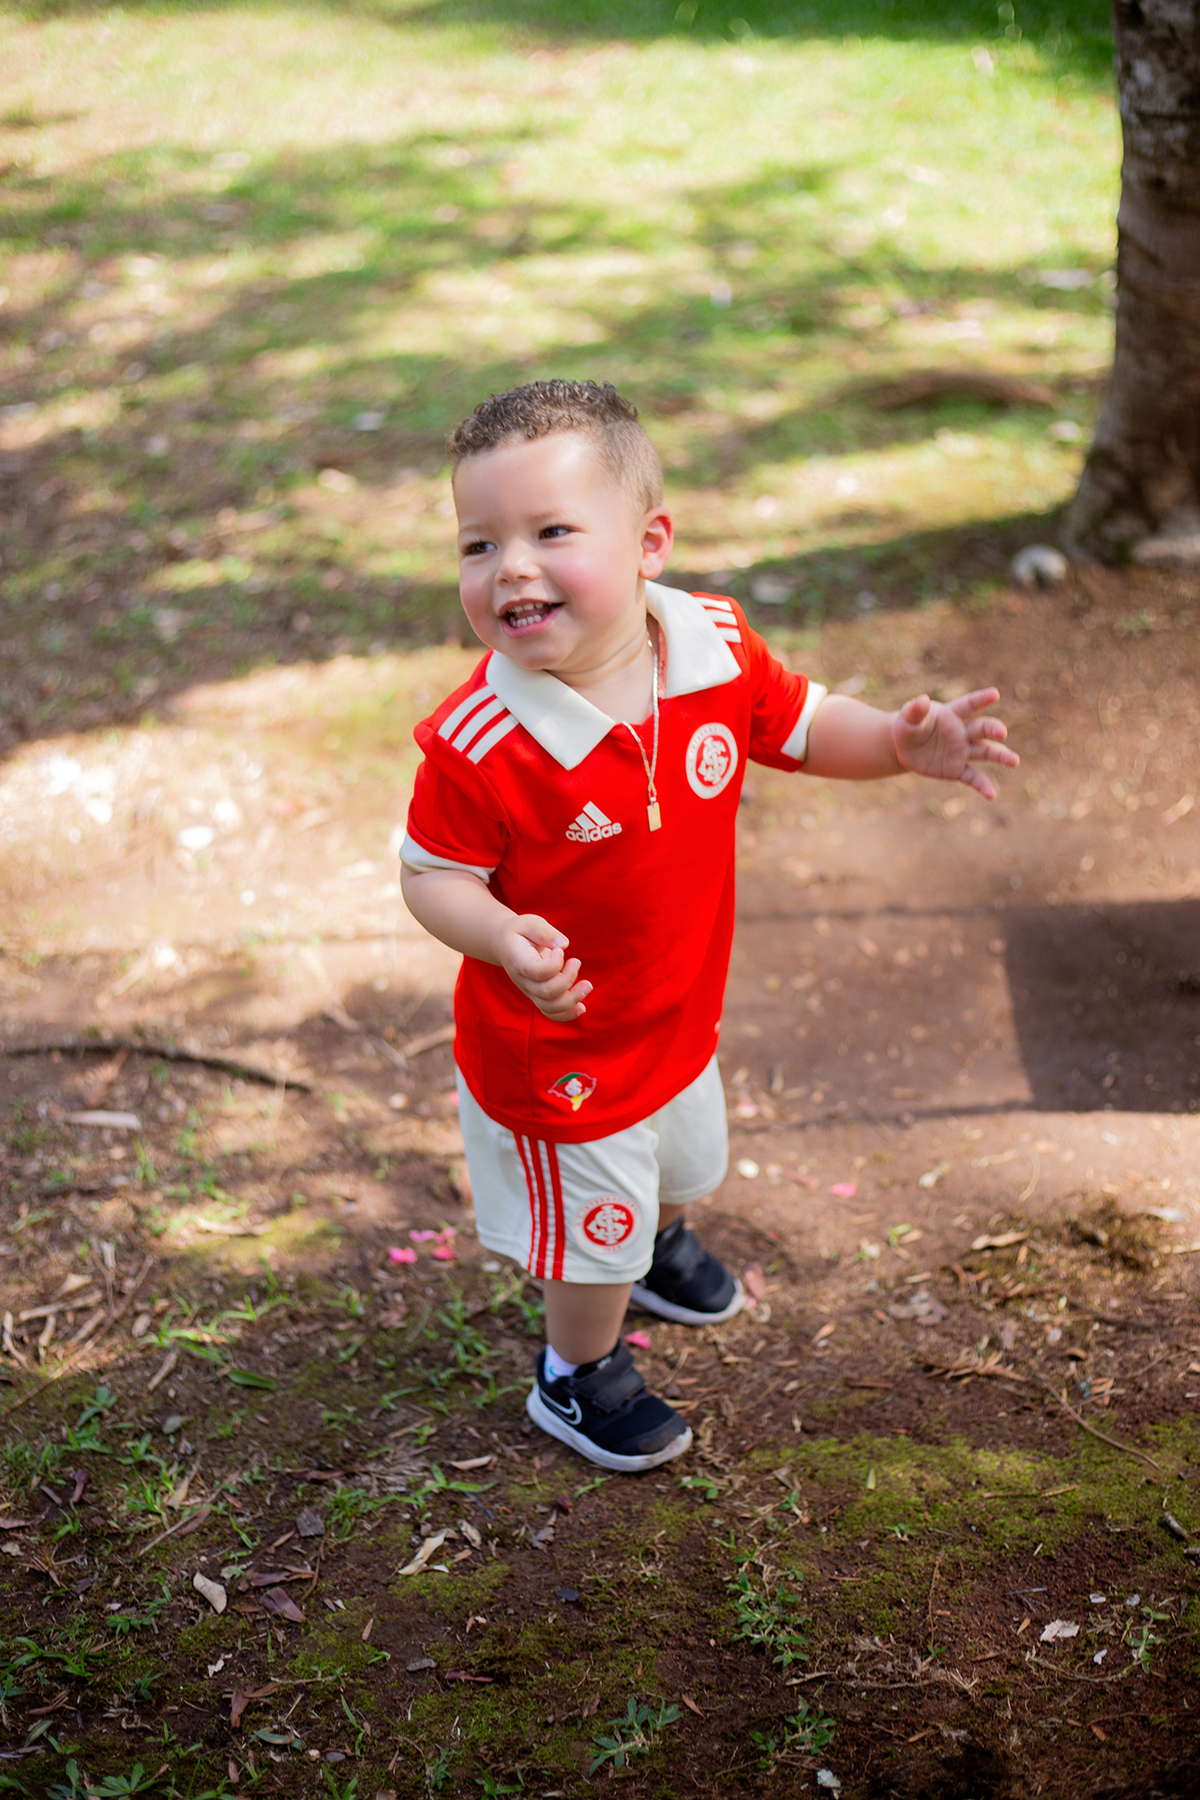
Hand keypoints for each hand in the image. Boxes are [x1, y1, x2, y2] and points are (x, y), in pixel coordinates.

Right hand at [496, 914, 591, 1020]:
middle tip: (577, 962)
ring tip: (587, 986)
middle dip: (568, 979)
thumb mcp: (529, 923)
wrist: (505, 945)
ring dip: (572, 999)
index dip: (554, 964)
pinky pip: (551, 1013)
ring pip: (550, 1007)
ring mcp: (530, 991)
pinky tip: (581, 1007)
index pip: (537, 972)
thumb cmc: (520, 932)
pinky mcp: (538, 996)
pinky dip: (567, 1014)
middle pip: (547, 992)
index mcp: (518, 961)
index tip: (560, 950)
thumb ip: (545, 932)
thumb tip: (564, 944)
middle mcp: (523, 981)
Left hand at [892, 687, 1018, 800]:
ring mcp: (962, 751)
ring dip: (1000, 755)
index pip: (969, 705)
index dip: (981, 699)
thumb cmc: (908, 728)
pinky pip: (973, 778)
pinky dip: (982, 786)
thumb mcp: (906, 719)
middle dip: (993, 729)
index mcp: (952, 715)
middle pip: (982, 729)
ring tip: (1014, 761)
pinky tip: (991, 795)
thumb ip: (915, 710)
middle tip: (1002, 732)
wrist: (905, 750)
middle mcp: (962, 732)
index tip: (994, 694)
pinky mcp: (957, 770)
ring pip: (985, 752)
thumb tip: (923, 700)